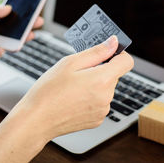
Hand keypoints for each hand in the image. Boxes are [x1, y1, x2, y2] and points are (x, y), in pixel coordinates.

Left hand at [0, 5, 43, 71]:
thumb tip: (8, 8)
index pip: (8, 14)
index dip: (21, 12)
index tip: (32, 9)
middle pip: (13, 28)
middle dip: (26, 25)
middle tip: (38, 22)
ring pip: (10, 41)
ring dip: (20, 39)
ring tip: (28, 37)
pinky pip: (1, 54)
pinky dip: (3, 52)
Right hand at [16, 35, 133, 140]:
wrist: (36, 120)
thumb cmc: (49, 91)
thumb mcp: (70, 63)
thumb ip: (96, 52)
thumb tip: (113, 42)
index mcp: (102, 80)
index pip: (127, 62)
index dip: (118, 54)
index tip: (107, 52)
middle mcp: (107, 97)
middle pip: (113, 75)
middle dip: (99, 69)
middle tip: (78, 71)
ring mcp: (103, 110)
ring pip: (105, 88)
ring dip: (94, 84)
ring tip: (72, 87)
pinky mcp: (97, 120)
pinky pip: (99, 102)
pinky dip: (90, 98)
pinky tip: (73, 99)